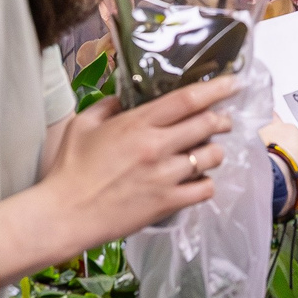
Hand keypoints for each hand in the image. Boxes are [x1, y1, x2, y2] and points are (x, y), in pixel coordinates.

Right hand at [40, 76, 236, 252]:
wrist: (65, 214)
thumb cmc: (69, 168)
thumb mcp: (82, 124)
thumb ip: (107, 106)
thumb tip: (124, 98)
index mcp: (137, 123)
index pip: (187, 99)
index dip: (215, 89)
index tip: (232, 83)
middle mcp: (157, 146)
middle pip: (207, 125)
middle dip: (222, 119)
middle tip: (224, 119)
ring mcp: (166, 176)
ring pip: (212, 157)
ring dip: (215, 151)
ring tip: (208, 152)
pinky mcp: (168, 203)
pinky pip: (205, 189)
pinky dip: (206, 183)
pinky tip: (197, 180)